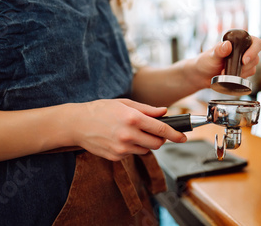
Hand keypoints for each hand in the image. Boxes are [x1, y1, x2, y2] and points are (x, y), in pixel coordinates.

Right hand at [67, 99, 186, 160]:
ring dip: (145, 143)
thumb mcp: (124, 103)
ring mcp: (122, 148)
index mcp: (132, 118)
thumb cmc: (100, 110)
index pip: (161, 129)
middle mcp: (128, 134)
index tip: (183, 137)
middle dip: (160, 139)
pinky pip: (132, 154)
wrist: (77, 124)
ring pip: (145, 150)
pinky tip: (121, 138)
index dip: (175, 134)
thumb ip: (146, 109)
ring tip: (132, 132)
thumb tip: (164, 111)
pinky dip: (132, 147)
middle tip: (154, 131)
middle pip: (157, 144)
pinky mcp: (115, 157)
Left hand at [187, 35, 260, 88]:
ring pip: (253, 68)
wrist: (202, 75)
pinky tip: (231, 77)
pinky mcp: (244, 71)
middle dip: (244, 66)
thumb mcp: (211, 55)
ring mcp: (245, 61)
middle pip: (256, 57)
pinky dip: (240, 78)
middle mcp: (244, 50)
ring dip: (241, 73)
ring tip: (226, 73)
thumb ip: (219, 50)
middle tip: (230, 69)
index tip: (244, 60)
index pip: (256, 42)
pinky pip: (249, 75)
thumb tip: (227, 45)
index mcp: (238, 41)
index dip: (254, 51)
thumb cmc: (205, 61)